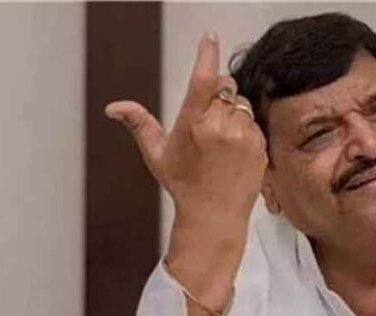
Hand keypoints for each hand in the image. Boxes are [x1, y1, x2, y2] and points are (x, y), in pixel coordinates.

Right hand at [105, 32, 267, 220]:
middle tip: (208, 120)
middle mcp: (220, 128)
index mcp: (194, 124)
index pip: (203, 79)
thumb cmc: (185, 185)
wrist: (214, 215)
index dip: (206, 54)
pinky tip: (233, 150)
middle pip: (225, 87)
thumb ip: (139, 123)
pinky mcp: (260, 146)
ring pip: (241, 104)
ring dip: (232, 112)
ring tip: (220, 140)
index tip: (208, 39)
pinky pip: (254, 123)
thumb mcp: (157, 153)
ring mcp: (243, 137)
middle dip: (217, 94)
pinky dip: (245, 129)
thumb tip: (115, 107)